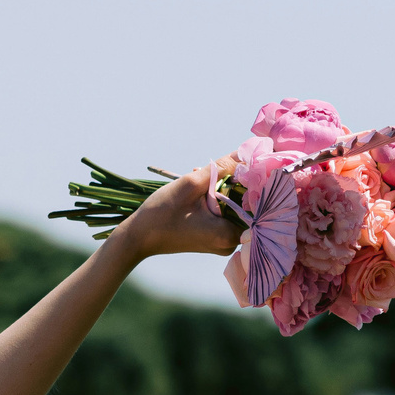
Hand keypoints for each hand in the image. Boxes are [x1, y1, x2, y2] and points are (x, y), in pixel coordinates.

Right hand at [112, 166, 243, 262]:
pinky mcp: (216, 240)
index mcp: (229, 234)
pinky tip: (200, 192)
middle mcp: (232, 242)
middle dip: (234, 183)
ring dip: (224, 190)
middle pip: (247, 204)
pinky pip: (226, 214)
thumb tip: (246, 151)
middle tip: (213, 172)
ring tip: (200, 181)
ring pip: (235, 207)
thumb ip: (221, 167)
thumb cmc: (160, 215)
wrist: (138, 238)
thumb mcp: (190, 185)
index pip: (256, 200)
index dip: (253, 178)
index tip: (244, 161)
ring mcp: (224, 243)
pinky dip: (218, 200)